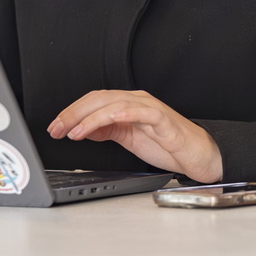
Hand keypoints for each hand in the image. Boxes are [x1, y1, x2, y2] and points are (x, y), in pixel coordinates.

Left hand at [48, 89, 223, 183]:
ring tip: (73, 132)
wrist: (201, 156)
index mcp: (127, 105)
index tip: (54, 127)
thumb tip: (82, 130)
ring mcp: (150, 108)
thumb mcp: (129, 139)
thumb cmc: (168, 145)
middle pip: (98, 99)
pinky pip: (139, 112)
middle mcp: (136, 101)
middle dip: (73, 114)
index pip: (93, 102)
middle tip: (56, 129)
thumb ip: (107, 131)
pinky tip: (104, 122)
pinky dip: (119, 115)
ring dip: (89, 118)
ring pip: (113, 104)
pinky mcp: (163, 120)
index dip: (71, 112)